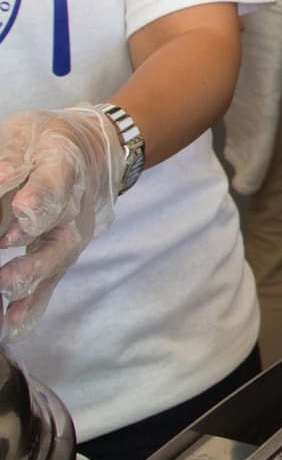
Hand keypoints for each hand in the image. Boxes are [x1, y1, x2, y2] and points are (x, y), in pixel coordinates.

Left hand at [0, 108, 122, 338]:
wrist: (94, 151)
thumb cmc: (48, 140)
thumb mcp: (26, 133)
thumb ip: (10, 155)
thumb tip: (0, 177)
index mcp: (63, 169)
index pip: (54, 189)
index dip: (35, 204)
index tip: (18, 213)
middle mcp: (72, 210)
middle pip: (56, 242)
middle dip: (26, 265)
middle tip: (2, 279)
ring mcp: (69, 236)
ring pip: (51, 267)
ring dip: (25, 289)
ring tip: (3, 314)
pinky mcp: (62, 254)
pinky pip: (49, 283)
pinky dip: (31, 306)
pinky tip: (12, 326)